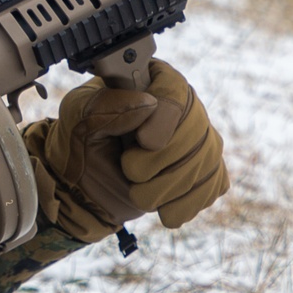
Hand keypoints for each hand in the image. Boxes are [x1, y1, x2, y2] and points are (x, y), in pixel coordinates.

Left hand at [24, 59, 228, 242]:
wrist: (85, 187)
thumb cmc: (82, 143)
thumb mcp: (79, 118)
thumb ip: (106, 107)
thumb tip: (148, 105)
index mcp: (150, 82)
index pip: (175, 91)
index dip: (165, 117)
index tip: (143, 141)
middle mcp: (181, 106)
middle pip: (196, 129)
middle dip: (162, 161)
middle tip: (130, 172)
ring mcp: (197, 139)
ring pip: (207, 159)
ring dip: (170, 186)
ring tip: (138, 195)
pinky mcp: (204, 170)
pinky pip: (214, 184)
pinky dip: (188, 202)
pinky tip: (164, 210)